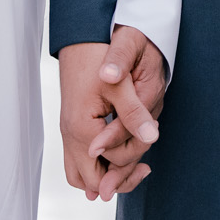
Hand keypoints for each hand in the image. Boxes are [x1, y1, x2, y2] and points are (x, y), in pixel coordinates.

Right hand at [58, 25, 165, 201]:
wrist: (80, 37)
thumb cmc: (97, 57)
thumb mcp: (121, 85)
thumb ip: (134, 114)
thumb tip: (151, 138)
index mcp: (81, 129)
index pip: (109, 168)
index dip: (132, 163)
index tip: (149, 148)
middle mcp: (70, 135)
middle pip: (91, 181)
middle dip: (118, 178)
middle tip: (144, 168)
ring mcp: (68, 132)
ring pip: (81, 175)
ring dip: (106, 175)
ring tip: (133, 166)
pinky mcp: (72, 126)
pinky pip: (79, 160)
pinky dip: (98, 165)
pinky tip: (118, 153)